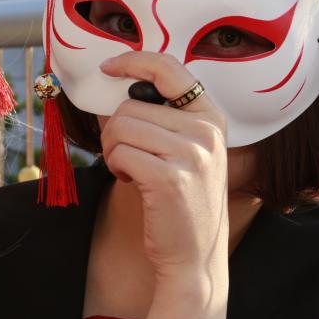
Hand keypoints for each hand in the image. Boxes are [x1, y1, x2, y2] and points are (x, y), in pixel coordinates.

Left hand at [100, 52, 228, 282]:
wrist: (193, 257)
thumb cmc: (179, 201)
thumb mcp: (183, 151)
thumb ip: (159, 119)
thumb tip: (115, 85)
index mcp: (210, 117)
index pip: (169, 69)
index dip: (134, 61)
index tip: (109, 66)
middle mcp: (206, 131)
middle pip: (130, 106)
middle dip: (114, 132)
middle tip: (125, 158)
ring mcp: (192, 154)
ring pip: (120, 127)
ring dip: (112, 151)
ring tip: (130, 171)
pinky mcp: (170, 178)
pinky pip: (120, 153)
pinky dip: (115, 166)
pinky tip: (131, 182)